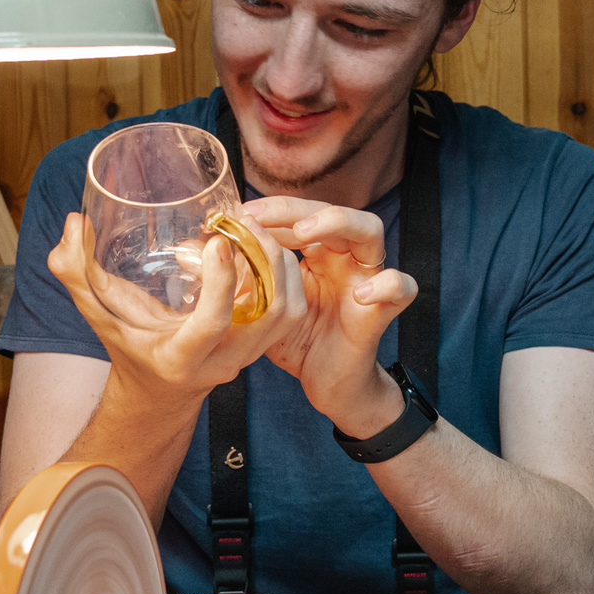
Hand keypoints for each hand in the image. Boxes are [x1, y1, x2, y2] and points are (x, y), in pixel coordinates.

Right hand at [46, 212, 302, 413]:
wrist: (159, 393)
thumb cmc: (127, 347)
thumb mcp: (98, 314)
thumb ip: (75, 272)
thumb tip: (73, 223)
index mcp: (180, 358)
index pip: (211, 325)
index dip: (220, 284)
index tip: (219, 241)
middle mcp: (221, 362)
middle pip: (268, 315)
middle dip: (264, 261)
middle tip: (244, 220)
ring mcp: (248, 355)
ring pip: (288, 311)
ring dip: (280, 264)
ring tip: (256, 226)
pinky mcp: (263, 343)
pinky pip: (291, 309)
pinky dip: (287, 273)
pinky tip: (265, 242)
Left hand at [241, 195, 417, 436]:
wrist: (328, 385)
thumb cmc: (297, 341)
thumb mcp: (263, 306)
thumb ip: (240, 278)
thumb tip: (191, 251)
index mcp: (317, 252)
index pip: (299, 213)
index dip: (271, 209)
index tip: (235, 216)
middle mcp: (343, 257)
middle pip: (332, 209)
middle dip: (296, 208)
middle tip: (259, 218)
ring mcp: (365, 279)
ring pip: (371, 230)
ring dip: (338, 224)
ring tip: (304, 236)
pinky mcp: (381, 310)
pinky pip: (401, 287)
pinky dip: (387, 285)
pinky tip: (360, 295)